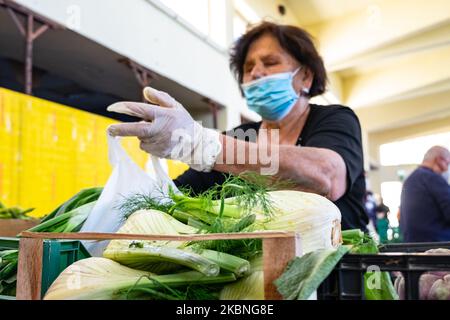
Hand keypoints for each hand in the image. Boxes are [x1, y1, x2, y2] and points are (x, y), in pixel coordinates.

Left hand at [107, 87, 221, 171]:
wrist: (196, 144)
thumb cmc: (184, 122)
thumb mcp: (175, 106)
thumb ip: (160, 98)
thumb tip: (145, 91)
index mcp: (162, 115)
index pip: (140, 109)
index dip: (124, 108)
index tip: (112, 108)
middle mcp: (159, 130)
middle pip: (135, 129)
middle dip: (120, 129)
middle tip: (109, 130)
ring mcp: (159, 143)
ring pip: (141, 138)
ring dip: (143, 134)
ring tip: (158, 131)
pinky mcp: (158, 152)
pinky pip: (146, 146)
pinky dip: (148, 142)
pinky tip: (160, 140)